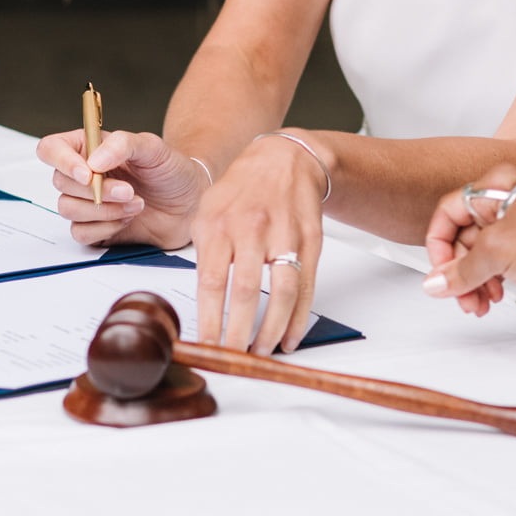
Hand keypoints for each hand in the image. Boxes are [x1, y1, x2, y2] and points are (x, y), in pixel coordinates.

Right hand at [36, 127, 207, 249]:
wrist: (190, 203)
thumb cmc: (171, 170)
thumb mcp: (153, 147)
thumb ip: (122, 145)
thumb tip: (93, 161)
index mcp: (89, 148)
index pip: (51, 149)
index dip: (62, 161)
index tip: (88, 174)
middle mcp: (83, 175)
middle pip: (60, 182)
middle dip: (96, 190)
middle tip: (129, 190)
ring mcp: (87, 203)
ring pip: (68, 209)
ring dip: (104, 210)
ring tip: (137, 203)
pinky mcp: (95, 228)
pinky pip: (80, 233)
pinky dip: (105, 228)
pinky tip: (128, 218)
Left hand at [190, 132, 327, 354]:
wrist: (286, 159)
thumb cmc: (242, 189)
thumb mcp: (208, 211)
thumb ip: (205, 253)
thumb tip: (203, 304)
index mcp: (220, 224)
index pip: (211, 281)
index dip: (209, 319)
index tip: (206, 345)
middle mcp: (252, 228)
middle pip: (246, 291)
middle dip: (239, 332)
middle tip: (234, 357)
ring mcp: (285, 234)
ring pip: (282, 291)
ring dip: (272, 329)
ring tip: (262, 352)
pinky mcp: (311, 241)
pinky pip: (307, 286)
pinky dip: (299, 317)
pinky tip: (290, 336)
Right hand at [422, 164, 515, 314]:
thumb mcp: (498, 253)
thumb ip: (460, 270)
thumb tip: (434, 283)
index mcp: (495, 187)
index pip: (447, 212)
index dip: (439, 244)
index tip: (440, 270)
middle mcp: (500, 205)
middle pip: (458, 239)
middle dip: (458, 272)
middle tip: (460, 295)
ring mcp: (510, 231)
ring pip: (471, 258)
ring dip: (469, 284)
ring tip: (477, 303)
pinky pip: (486, 270)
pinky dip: (483, 287)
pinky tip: (490, 299)